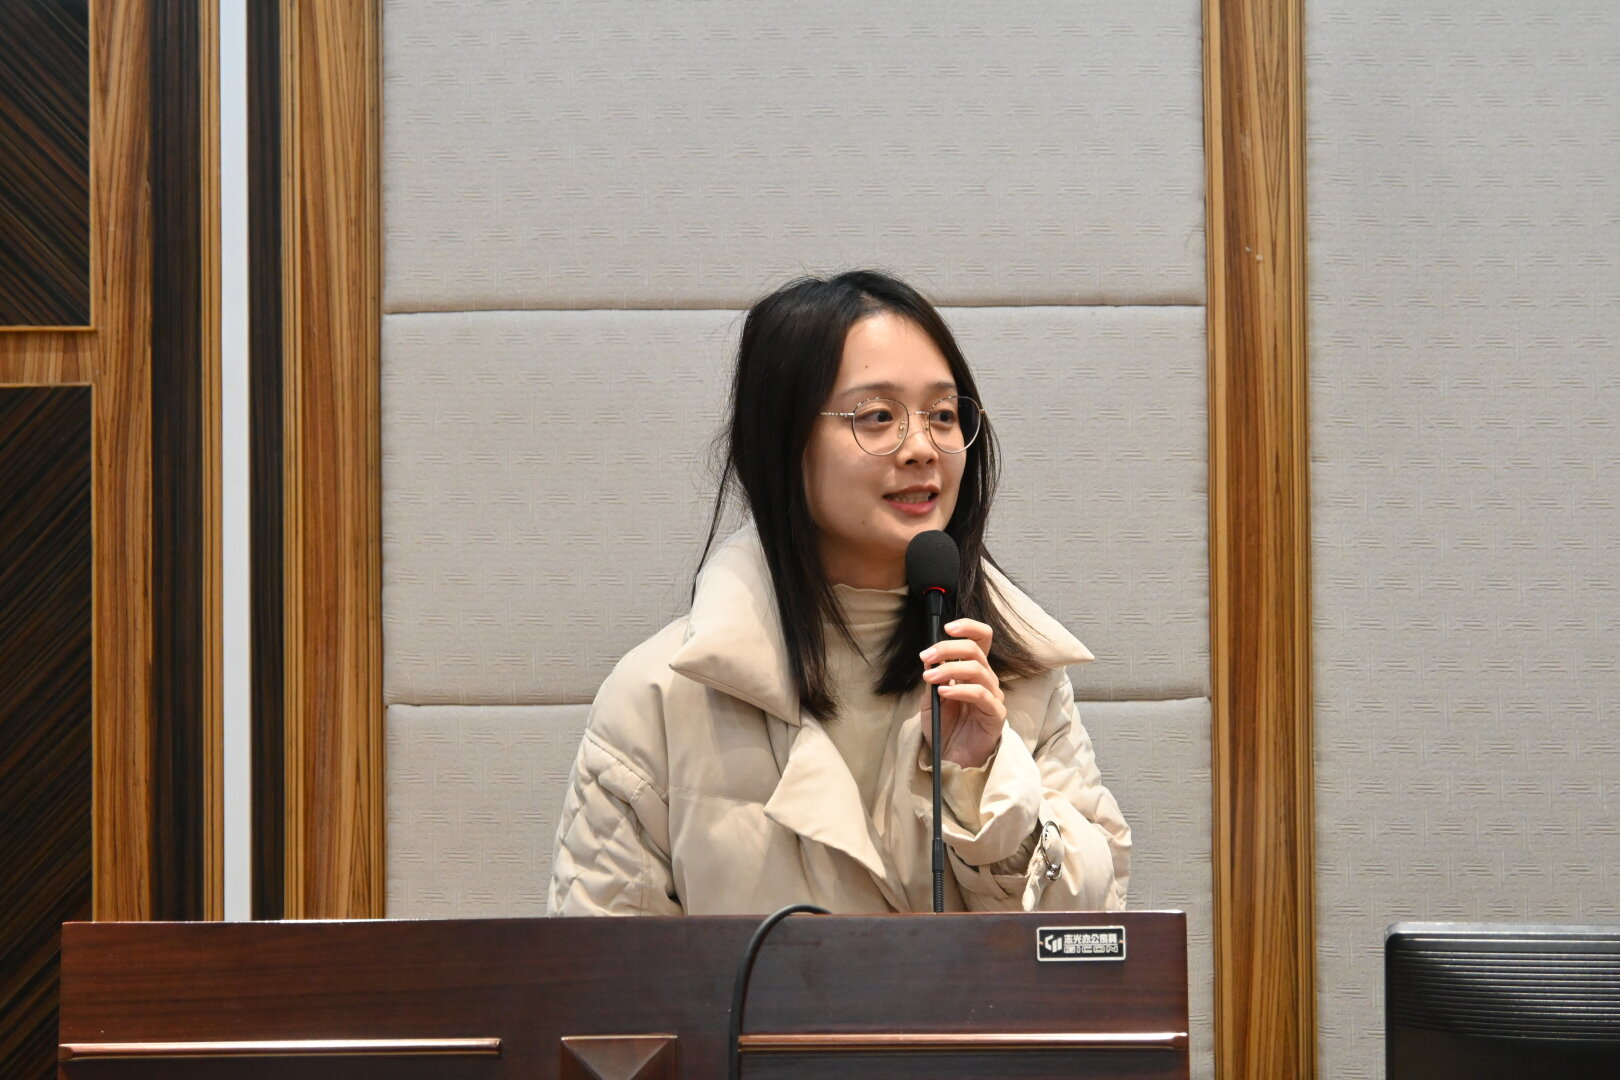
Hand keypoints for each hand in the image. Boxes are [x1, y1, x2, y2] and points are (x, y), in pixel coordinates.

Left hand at [920, 618, 1005, 768]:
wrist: (951, 758)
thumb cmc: (944, 728)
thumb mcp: (931, 699)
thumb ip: (933, 678)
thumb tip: (929, 657)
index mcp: (972, 671)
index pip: (981, 639)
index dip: (968, 628)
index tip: (946, 627)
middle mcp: (986, 679)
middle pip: (975, 650)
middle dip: (948, 648)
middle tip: (925, 656)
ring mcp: (993, 696)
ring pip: (978, 670)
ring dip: (949, 670)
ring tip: (929, 677)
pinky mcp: (996, 714)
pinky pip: (981, 695)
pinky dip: (960, 690)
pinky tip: (943, 693)